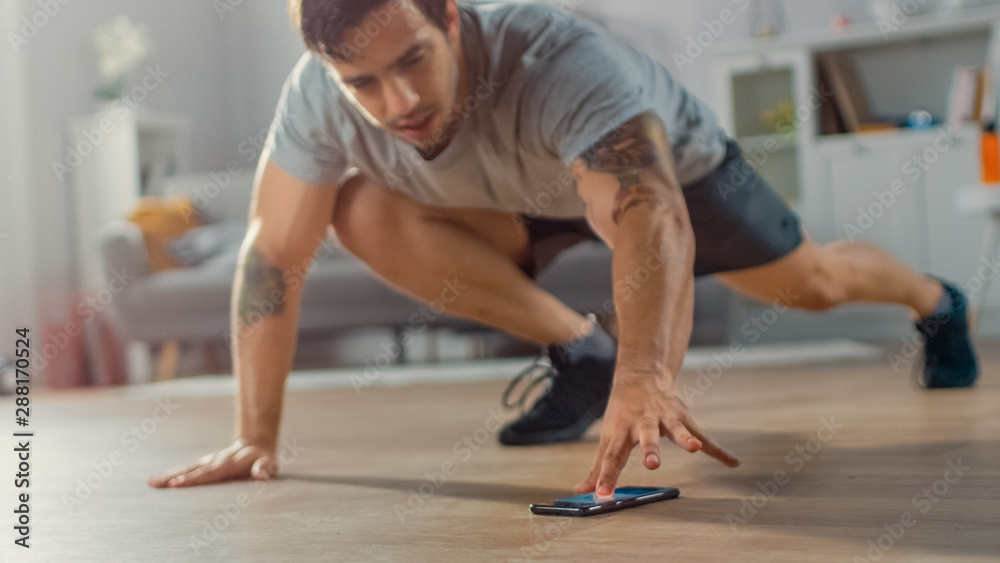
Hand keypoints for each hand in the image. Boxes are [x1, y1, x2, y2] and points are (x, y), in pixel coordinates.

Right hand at [148, 438, 278, 487]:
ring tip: (151, 482)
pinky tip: (158, 481)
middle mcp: (214, 462)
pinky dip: (172, 475)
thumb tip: (261, 476)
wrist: (256, 445)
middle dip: (174, 477)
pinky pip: (186, 469)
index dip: (193, 478)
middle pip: (192, 470)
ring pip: (185, 468)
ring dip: (168, 476)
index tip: (177, 483)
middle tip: (157, 484)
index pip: (207, 474)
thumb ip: (265, 469)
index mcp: (227, 465)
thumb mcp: (270, 464)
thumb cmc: (264, 460)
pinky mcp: (204, 464)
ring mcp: (208, 462)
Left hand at [574, 374, 739, 496]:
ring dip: (685, 437)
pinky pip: (704, 436)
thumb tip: (579, 491)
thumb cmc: (622, 414)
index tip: (601, 495)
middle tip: (653, 464)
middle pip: (646, 435)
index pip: (611, 456)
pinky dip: (718, 450)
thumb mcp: (608, 437)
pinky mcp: (684, 417)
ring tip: (693, 448)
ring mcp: (665, 417)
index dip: (606, 476)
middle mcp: (643, 422)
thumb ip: (598, 467)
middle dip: (651, 449)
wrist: (641, 377)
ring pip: (676, 428)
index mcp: (621, 431)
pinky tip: (733, 462)